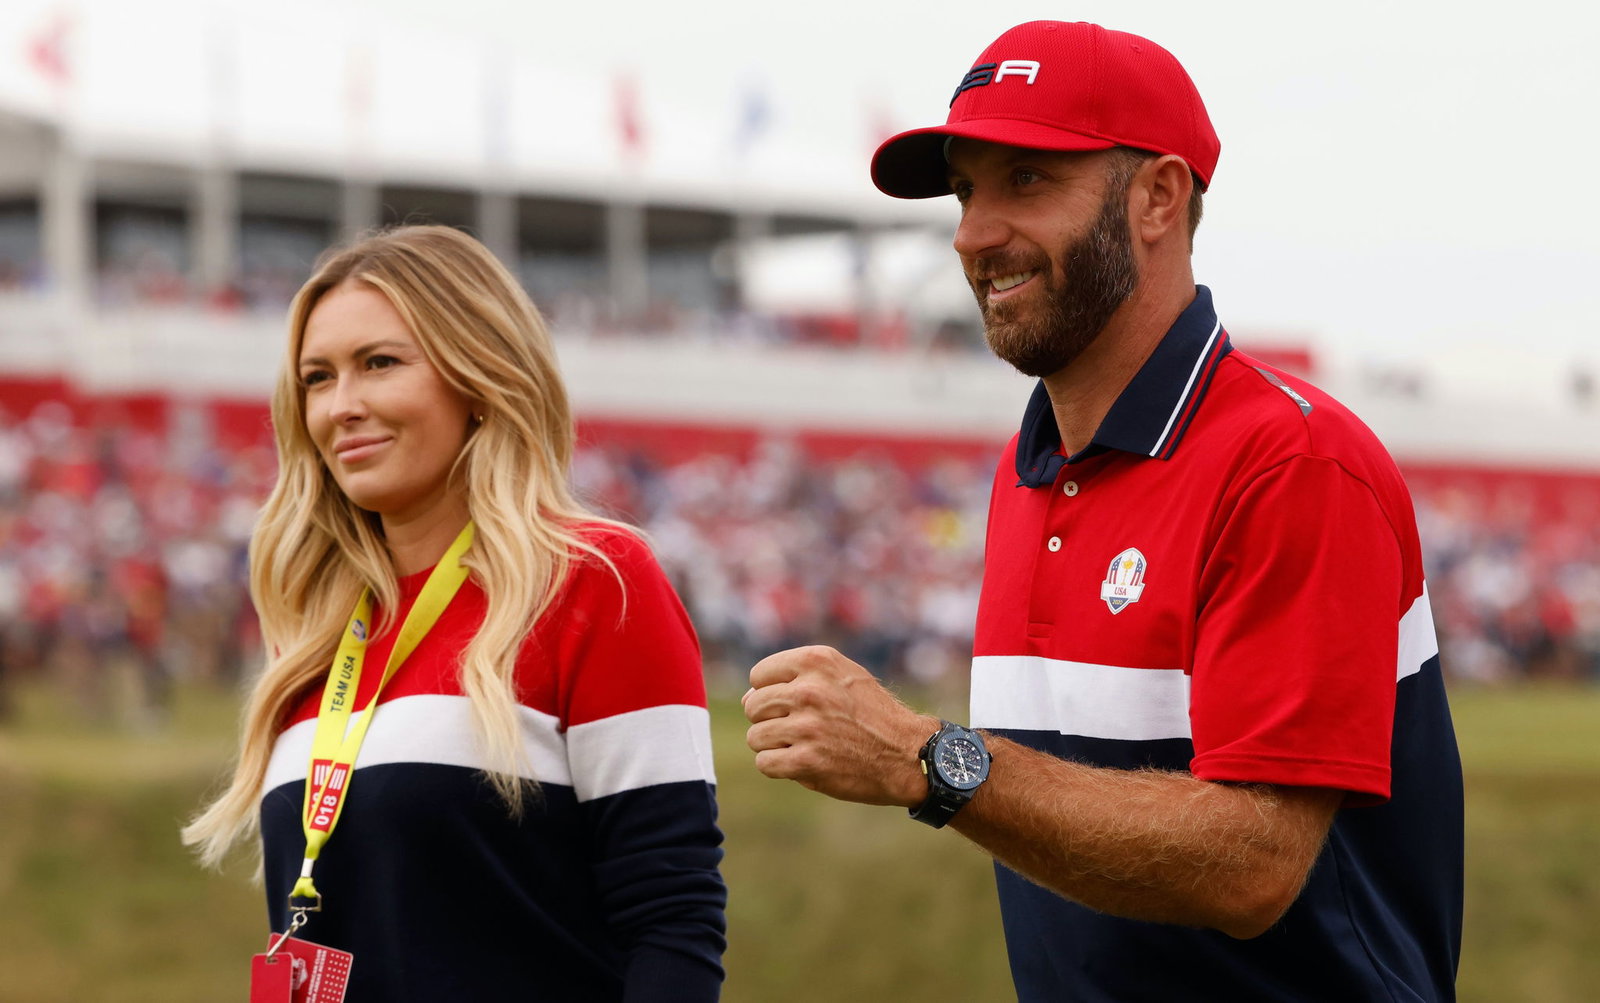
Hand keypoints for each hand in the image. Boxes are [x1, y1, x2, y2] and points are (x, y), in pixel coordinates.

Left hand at [742, 645, 939, 806]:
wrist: (908, 753)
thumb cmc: (872, 714)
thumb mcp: (843, 675)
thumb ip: (799, 676)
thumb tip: (748, 696)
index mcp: (816, 662)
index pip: (758, 676)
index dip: (769, 693)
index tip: (792, 705)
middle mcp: (809, 689)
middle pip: (753, 707)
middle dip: (769, 720)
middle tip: (797, 729)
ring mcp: (808, 726)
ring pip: (755, 737)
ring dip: (773, 746)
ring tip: (801, 746)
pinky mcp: (808, 761)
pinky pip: (765, 762)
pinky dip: (778, 766)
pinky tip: (801, 763)